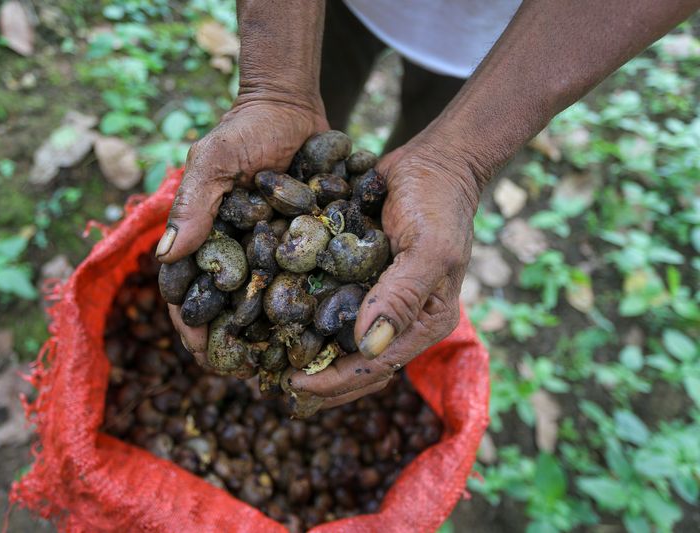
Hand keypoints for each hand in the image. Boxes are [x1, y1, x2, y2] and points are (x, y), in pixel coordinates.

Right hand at [156, 94, 327, 366]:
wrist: (290, 106)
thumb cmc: (242, 130)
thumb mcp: (213, 161)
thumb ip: (193, 204)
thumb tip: (165, 257)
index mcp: (206, 240)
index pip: (190, 292)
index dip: (193, 326)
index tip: (204, 353)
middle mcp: (237, 253)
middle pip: (230, 309)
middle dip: (234, 344)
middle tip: (248, 374)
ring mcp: (271, 252)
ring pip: (267, 304)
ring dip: (270, 336)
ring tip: (283, 366)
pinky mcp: (304, 245)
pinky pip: (303, 282)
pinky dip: (307, 308)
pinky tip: (319, 334)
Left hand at [282, 139, 480, 414]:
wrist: (434, 160)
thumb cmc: (439, 203)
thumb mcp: (429, 248)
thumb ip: (402, 297)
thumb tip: (368, 348)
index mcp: (424, 322)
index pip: (376, 367)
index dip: (334, 382)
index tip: (293, 384)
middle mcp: (399, 318)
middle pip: (355, 365)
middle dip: (317, 380)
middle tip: (271, 380)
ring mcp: (377, 298)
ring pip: (338, 341)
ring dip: (306, 354)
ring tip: (267, 362)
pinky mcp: (357, 276)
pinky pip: (329, 305)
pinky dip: (303, 318)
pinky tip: (270, 322)